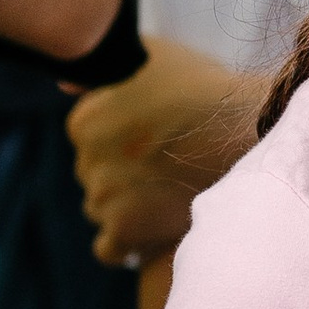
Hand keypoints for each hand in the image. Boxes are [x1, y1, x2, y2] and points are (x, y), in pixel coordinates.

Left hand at [67, 39, 267, 263]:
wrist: (245, 132)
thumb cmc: (207, 92)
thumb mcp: (149, 59)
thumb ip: (102, 76)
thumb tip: (63, 86)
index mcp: (85, 121)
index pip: (90, 141)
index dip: (123, 144)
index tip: (153, 145)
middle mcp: (86, 158)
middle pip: (96, 176)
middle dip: (124, 175)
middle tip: (166, 172)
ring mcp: (102, 196)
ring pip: (102, 211)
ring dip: (127, 208)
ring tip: (168, 199)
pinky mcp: (125, 230)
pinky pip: (110, 248)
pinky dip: (127, 243)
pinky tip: (150, 234)